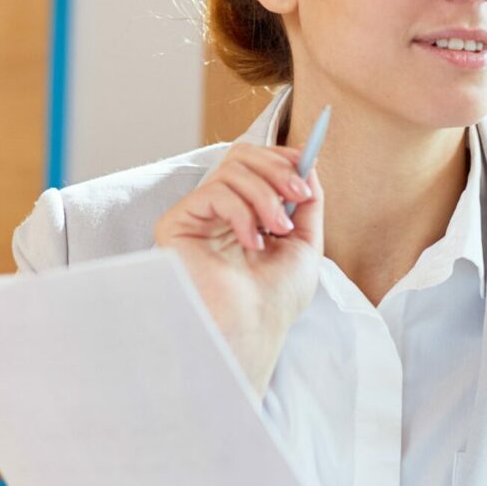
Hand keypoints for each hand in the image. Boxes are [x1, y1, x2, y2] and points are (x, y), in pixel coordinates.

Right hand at [153, 144, 321, 393]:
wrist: (252, 330)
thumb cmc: (274, 299)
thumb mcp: (306, 244)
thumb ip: (308, 203)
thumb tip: (308, 163)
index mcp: (247, 213)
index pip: (255, 163)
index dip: (280, 156)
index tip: (305, 164)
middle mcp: (219, 211)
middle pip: (241, 156)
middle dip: (276, 169)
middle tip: (298, 194)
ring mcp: (198, 216)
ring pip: (231, 171)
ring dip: (265, 195)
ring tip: (278, 230)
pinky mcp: (178, 223)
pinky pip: (214, 192)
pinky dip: (242, 212)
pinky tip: (252, 241)